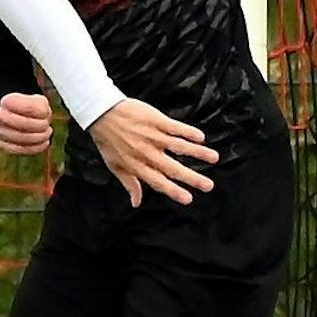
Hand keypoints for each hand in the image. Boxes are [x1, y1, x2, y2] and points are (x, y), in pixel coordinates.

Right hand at [0, 92, 52, 154]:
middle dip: (41, 125)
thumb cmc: (31, 109)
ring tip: (46, 132)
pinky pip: (22, 149)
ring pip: (23, 138)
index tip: (45, 113)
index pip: (29, 108)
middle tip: (47, 124)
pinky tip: (44, 142)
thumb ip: (42, 106)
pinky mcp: (3, 145)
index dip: (42, 112)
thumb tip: (44, 115)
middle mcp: (0, 116)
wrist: (19, 117)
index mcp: (7, 101)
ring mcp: (0, 131)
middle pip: (24, 124)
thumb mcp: (39, 101)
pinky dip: (37, 147)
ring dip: (40, 137)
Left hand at [86, 99, 219, 206]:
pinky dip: (188, 132)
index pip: (158, 182)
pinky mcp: (156, 121)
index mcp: (137, 165)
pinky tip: (201, 138)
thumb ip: (130, 184)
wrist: (102, 113)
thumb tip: (136, 203)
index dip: (173, 191)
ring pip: (179, 146)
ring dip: (198, 153)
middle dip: (192, 178)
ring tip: (214, 158)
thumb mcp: (115, 166)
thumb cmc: (108, 142)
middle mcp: (148, 153)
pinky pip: (176, 127)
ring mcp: (153, 136)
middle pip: (173, 168)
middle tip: (209, 186)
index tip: (188, 199)